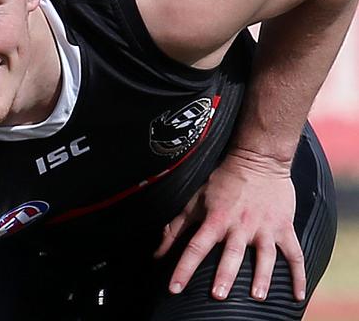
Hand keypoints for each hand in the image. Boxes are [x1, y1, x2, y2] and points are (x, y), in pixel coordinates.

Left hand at [154, 152, 305, 301]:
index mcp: (215, 220)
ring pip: (265, 256)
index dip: (183, 268)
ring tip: (258, 296)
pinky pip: (294, 254)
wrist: (257, 159)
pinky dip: (298, 275)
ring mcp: (264, 227)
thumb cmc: (223, 182)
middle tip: (218, 294)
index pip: (195, 247)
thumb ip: (176, 228)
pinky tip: (297, 295)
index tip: (175, 288)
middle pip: (231, 253)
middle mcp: (239, 226)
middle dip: (224, 274)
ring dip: (262, 276)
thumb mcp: (195, 202)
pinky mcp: (284, 228)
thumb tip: (158, 253)